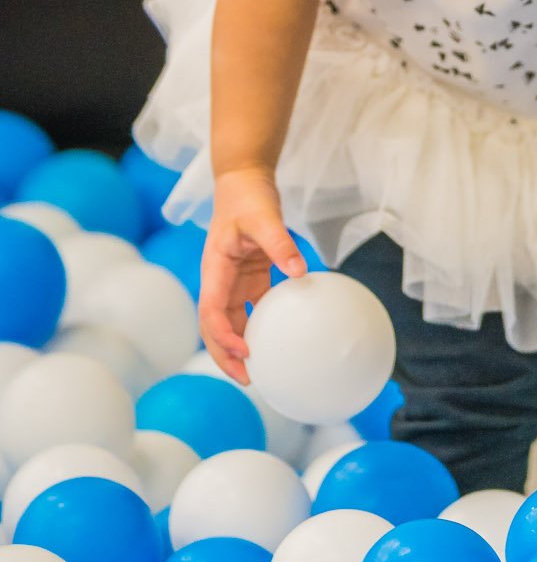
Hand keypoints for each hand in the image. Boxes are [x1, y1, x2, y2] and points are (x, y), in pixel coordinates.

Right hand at [199, 165, 306, 383]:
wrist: (245, 182)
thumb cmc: (248, 198)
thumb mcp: (265, 217)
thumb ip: (280, 244)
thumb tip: (300, 272)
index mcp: (215, 270)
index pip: (211, 312)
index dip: (223, 337)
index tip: (245, 352)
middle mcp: (220, 281)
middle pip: (215, 327)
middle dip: (226, 356)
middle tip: (248, 380)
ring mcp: (233, 282)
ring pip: (231, 323)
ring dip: (241, 346)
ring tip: (260, 371)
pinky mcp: (249, 278)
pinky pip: (251, 309)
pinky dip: (260, 326)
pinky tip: (278, 340)